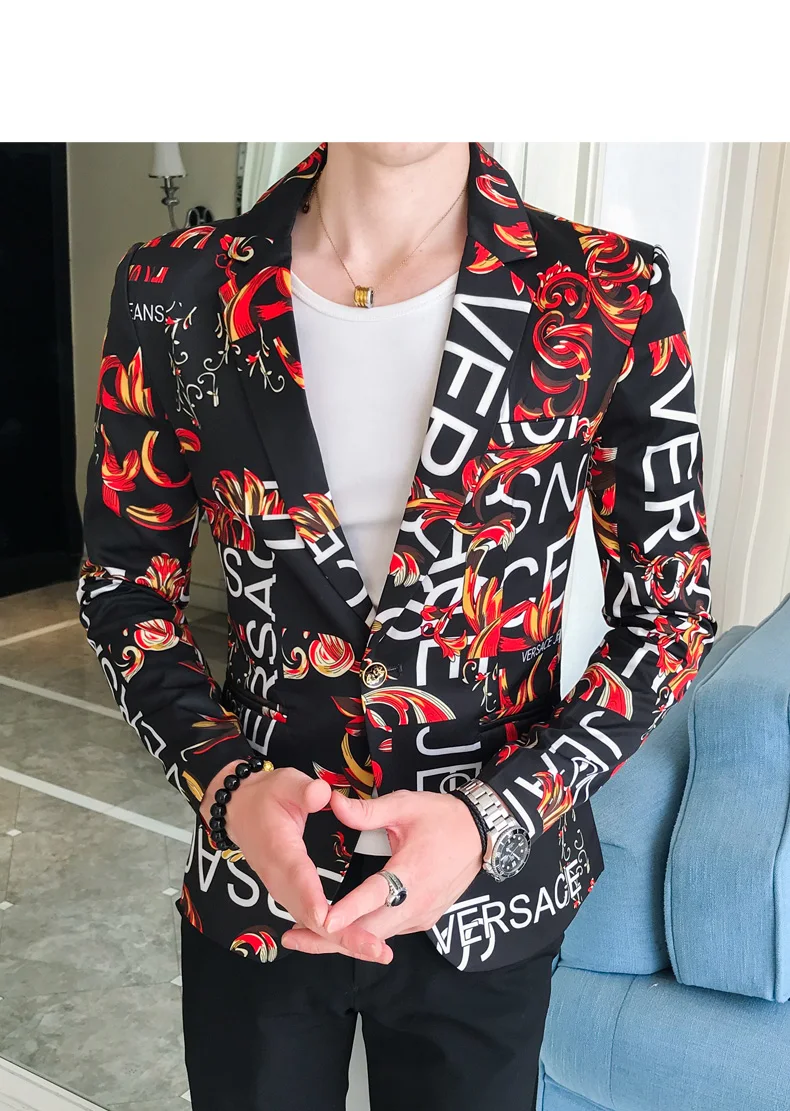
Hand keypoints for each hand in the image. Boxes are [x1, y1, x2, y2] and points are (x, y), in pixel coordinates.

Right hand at [200, 763, 391, 962]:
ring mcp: (283, 890)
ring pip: (312, 924)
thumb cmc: (267, 796)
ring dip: (343, 940)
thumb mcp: (285, 783)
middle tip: (378, 949)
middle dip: (343, 935)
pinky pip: (311, 920)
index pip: (299, 879)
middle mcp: (280, 878)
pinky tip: (360, 945)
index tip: (332, 920)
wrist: (239, 811)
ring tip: (378, 951)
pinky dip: (335, 935)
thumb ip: (304, 791)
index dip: (314, 901)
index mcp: (281, 851)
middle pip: (310, 915)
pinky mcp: (289, 895)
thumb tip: (322, 794)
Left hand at [281, 789, 483, 957]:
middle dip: (331, 938)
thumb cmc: (442, 817)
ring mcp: (422, 915)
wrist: (481, 834)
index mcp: (412, 871)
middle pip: (371, 931)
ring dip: (345, 940)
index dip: (349, 910)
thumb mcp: (405, 805)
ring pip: (378, 937)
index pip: (376, 895)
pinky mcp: (424, 920)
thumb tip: (333, 803)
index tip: (322, 920)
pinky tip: (339, 931)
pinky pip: (390, 932)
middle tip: (294, 936)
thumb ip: (367, 810)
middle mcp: (418, 902)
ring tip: (306, 938)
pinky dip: (364, 935)